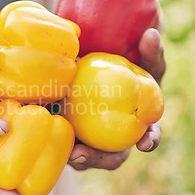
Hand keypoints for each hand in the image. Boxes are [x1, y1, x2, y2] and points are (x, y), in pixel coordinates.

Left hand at [68, 28, 165, 170]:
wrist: (90, 73)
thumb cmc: (124, 72)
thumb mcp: (140, 62)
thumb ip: (150, 52)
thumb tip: (152, 33)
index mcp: (137, 125)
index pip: (148, 137)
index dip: (150, 141)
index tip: (145, 143)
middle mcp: (116, 140)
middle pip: (111, 158)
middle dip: (97, 160)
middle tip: (80, 154)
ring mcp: (93, 143)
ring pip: (85, 158)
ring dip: (74, 158)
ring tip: (61, 152)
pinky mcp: (71, 139)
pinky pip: (62, 145)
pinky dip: (55, 144)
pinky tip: (42, 135)